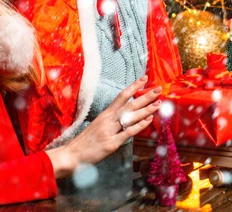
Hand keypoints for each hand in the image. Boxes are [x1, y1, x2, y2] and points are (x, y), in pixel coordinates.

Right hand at [46, 76, 161, 177]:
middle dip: (145, 96)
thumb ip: (111, 119)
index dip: (134, 86)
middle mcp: (108, 119)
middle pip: (130, 104)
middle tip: (158, 89)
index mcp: (105, 113)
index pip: (122, 95)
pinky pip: (128, 132)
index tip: (145, 78)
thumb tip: (126, 114)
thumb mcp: (98, 125)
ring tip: (158, 103)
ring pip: (131, 116)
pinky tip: (149, 120)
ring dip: (146, 109)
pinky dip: (139, 125)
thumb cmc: (86, 140)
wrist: (73, 154)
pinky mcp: (111, 143)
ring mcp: (110, 130)